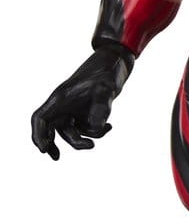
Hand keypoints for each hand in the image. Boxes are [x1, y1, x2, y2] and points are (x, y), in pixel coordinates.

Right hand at [31, 44, 134, 159]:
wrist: (114, 66)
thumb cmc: (106, 73)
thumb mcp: (107, 89)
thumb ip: (101, 109)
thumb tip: (96, 128)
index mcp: (60, 99)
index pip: (41, 118)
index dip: (38, 135)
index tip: (43, 149)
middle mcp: (63, 106)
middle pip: (51, 130)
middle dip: (53, 145)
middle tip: (56, 158)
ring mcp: (73, 112)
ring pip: (72, 134)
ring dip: (87, 137)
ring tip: (107, 128)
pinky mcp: (83, 115)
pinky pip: (86, 131)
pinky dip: (97, 132)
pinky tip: (109, 126)